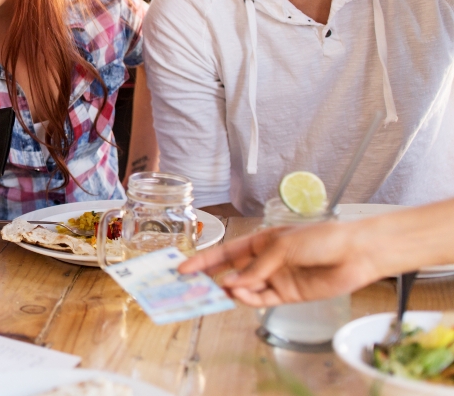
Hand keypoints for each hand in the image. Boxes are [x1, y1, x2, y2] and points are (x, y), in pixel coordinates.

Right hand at [178, 221, 381, 306]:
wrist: (356, 254)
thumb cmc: (321, 239)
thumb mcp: (281, 246)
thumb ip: (256, 267)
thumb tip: (232, 283)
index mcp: (260, 242)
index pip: (225, 253)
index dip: (204, 260)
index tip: (183, 269)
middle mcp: (265, 261)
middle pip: (231, 272)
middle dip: (212, 280)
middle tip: (194, 288)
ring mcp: (276, 279)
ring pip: (244, 288)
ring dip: (231, 290)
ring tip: (221, 291)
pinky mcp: (288, 295)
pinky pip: (262, 300)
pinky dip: (249, 299)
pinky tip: (243, 295)